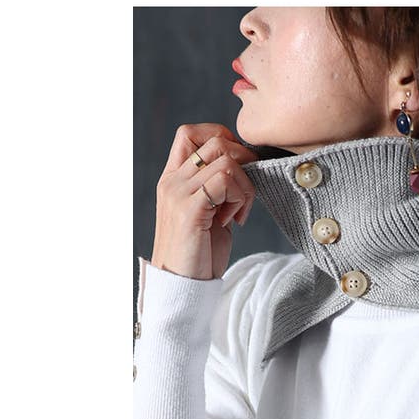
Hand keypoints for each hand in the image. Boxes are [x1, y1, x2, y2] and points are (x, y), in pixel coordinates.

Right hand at [150, 123, 258, 279]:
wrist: (181, 286)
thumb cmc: (199, 254)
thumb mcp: (207, 213)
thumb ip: (216, 187)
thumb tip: (246, 165)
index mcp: (173, 179)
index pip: (190, 132)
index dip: (222, 139)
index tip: (238, 170)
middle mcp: (172, 181)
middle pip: (215, 140)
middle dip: (244, 163)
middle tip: (245, 194)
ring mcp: (178, 194)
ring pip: (226, 160)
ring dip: (244, 186)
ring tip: (237, 213)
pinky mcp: (190, 210)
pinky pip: (225, 180)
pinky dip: (239, 199)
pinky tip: (234, 221)